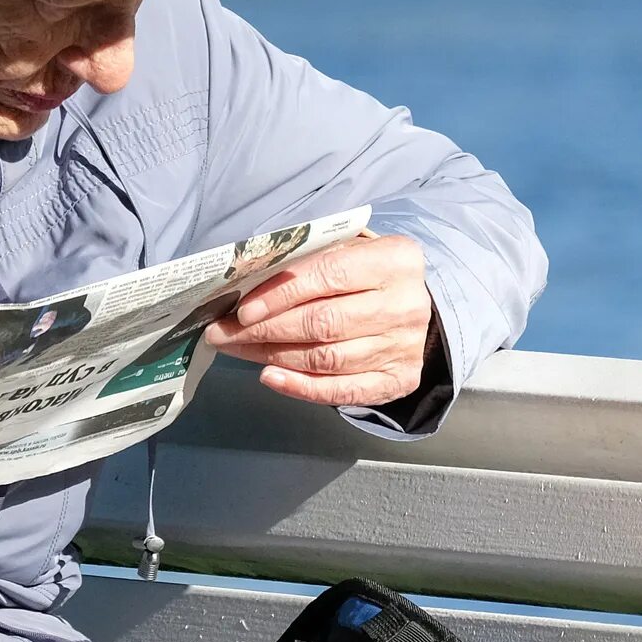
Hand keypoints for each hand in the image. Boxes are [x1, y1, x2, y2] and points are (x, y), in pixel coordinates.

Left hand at [205, 232, 433, 408]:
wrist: (418, 308)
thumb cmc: (370, 275)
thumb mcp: (349, 251)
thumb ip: (307, 261)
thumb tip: (246, 283)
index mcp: (395, 260)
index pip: (328, 275)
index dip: (280, 294)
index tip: (242, 309)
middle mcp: (405, 305)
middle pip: (323, 322)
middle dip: (265, 330)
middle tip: (224, 333)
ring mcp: (403, 347)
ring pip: (327, 358)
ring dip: (273, 356)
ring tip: (237, 350)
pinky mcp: (397, 380)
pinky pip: (342, 390)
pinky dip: (301, 387)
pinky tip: (270, 377)